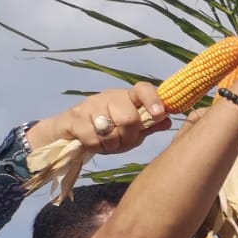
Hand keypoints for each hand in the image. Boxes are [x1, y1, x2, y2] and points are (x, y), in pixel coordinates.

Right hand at [27, 84, 170, 153]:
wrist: (69, 133)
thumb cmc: (107, 133)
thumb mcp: (131, 132)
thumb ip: (149, 127)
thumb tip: (169, 121)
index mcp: (127, 98)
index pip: (142, 89)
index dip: (152, 100)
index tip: (159, 113)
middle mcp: (109, 97)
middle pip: (128, 118)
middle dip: (128, 137)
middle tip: (123, 141)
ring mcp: (90, 105)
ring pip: (110, 131)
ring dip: (111, 145)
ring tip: (106, 143)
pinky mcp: (74, 117)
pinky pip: (92, 138)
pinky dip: (96, 147)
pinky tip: (92, 143)